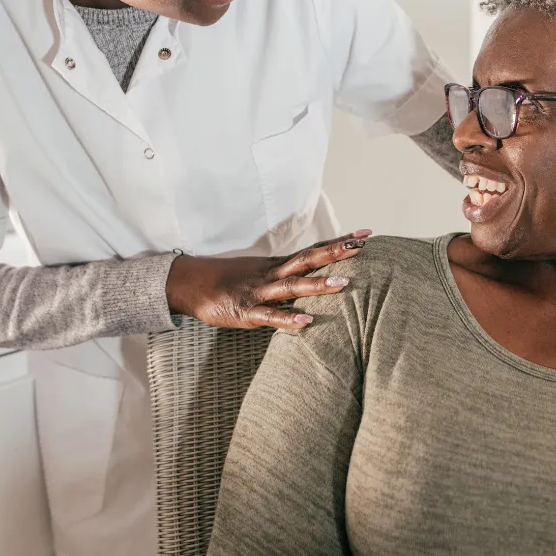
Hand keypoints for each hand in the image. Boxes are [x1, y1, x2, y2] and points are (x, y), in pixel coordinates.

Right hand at [165, 231, 370, 331]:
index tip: (366, 234)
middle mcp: (271, 273)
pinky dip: (288, 319)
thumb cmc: (228, 280)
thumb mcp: (259, 272)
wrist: (189, 283)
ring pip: (292, 286)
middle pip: (308, 260)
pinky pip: (269, 316)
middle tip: (361, 246)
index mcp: (277, 265)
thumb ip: (285, 274)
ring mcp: (258, 292)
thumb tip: (313, 276)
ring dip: (318, 285)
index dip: (339, 242)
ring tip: (343, 284)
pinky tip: (306, 322)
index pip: (313, 250)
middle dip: (335, 253)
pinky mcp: (245, 312)